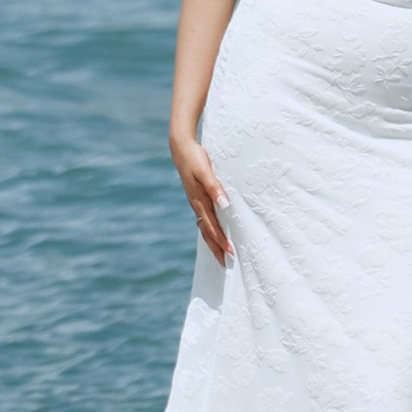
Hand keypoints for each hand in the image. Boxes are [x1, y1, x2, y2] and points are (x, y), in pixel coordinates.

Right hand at [171, 128, 232, 264]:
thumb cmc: (195, 158)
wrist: (181, 147)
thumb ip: (215, 187)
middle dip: (216, 248)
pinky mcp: (196, 197)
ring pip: (204, 226)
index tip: (231, 253)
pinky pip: (203, 218)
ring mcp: (195, 202)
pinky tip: (213, 231)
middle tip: (226, 263)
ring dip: (212, 241)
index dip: (221, 240)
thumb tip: (225, 204)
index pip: (212, 226)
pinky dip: (209, 229)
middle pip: (207, 232)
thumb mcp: (205, 170)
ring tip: (220, 253)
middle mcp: (196, 204)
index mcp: (199, 201)